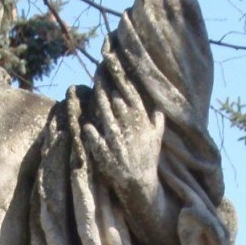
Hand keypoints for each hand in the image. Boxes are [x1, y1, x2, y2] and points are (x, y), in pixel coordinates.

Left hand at [82, 67, 163, 206]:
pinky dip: (95, 137)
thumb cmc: (148, 160)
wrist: (142, 185)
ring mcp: (120, 143)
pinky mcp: (110, 157)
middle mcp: (131, 130)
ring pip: (109, 119)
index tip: (111, 60)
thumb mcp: (156, 138)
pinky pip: (101, 145)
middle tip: (98, 70)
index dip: (120, 76)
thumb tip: (158, 108)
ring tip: (93, 91)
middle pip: (117, 102)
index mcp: (141, 122)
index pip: (130, 93)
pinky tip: (87, 127)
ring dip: (101, 105)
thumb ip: (156, 121)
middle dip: (108, 87)